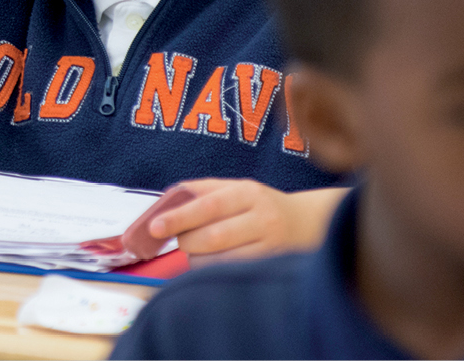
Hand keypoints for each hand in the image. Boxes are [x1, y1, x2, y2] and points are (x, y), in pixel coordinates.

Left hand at [144, 179, 346, 264]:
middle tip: (182, 239)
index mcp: (248, 193)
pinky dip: (214, 271)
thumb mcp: (236, 188)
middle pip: (212, 237)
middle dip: (187, 241)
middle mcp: (263, 219)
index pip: (207, 206)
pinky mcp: (271, 269)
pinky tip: (216, 262)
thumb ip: (201, 190)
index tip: (154, 227)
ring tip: (201, 250)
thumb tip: (165, 199)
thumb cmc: (260, 205)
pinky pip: (232, 275)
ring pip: (221, 262)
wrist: (308, 225)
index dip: (178, 217)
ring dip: (198, 259)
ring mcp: (271, 248)